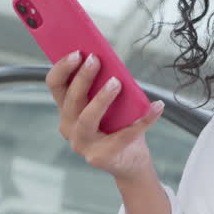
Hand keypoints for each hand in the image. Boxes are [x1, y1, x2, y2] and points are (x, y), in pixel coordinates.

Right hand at [46, 51, 165, 180]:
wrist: (130, 160)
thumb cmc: (118, 125)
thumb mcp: (108, 102)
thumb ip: (104, 85)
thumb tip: (111, 63)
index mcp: (67, 109)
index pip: (55, 85)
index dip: (62, 68)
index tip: (77, 52)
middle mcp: (69, 127)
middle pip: (71, 100)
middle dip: (82, 78)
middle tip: (96, 60)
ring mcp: (82, 144)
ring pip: (86, 118)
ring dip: (101, 98)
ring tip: (117, 82)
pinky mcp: (101, 157)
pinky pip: (123, 135)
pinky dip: (143, 120)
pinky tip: (157, 106)